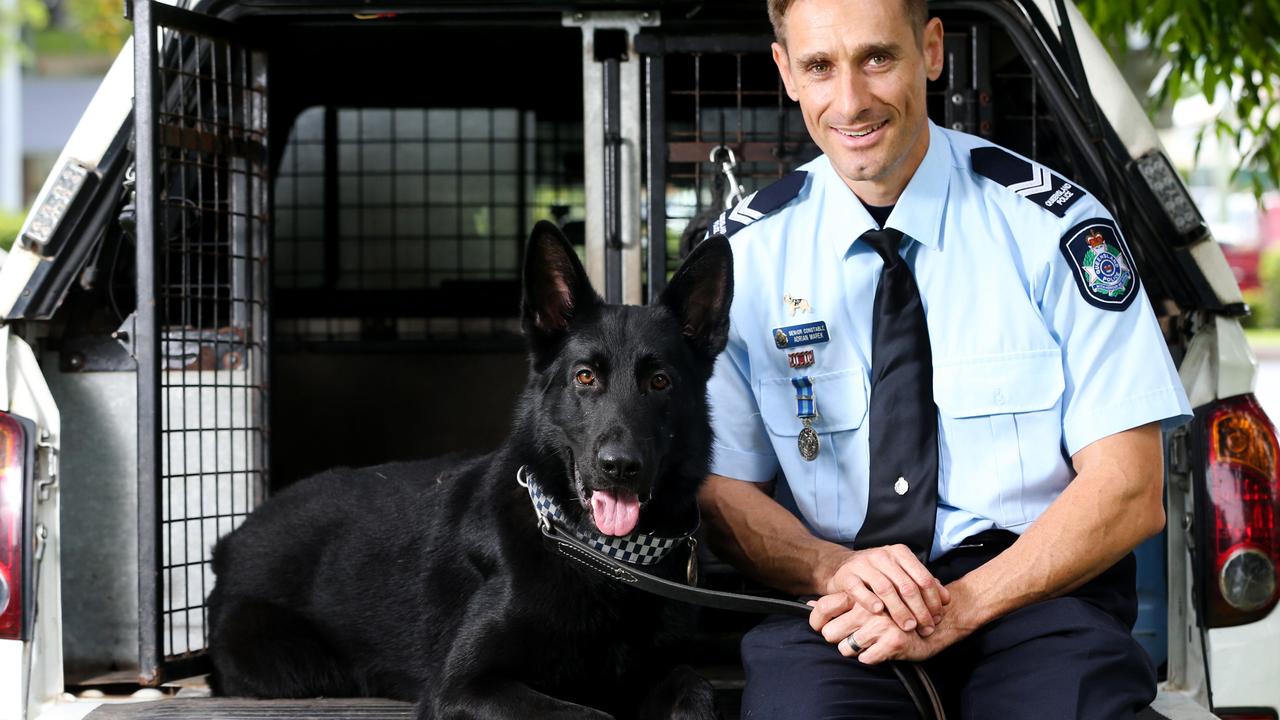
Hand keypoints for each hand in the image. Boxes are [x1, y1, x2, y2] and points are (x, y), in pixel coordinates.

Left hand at [808, 592, 944, 664]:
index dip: (816, 620)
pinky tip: (880, 650)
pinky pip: (866, 659)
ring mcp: (880, 624)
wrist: (938, 618)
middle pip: (829, 632)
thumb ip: (838, 601)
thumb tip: (808, 604)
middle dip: (836, 639)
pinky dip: (870, 658)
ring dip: (853, 650)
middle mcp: (868, 607)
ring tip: (868, 643)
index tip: (820, 627)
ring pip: (846, 648)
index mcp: (861, 593)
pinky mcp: (893, 641)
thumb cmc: (896, 611)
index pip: (823, 606)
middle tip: (849, 639)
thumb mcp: (868, 599)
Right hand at [824, 544, 949, 633]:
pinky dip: (869, 600)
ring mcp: (863, 564)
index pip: (923, 578)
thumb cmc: (879, 574)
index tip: (937, 619)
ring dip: (899, 610)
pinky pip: (859, 589)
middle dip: (919, 610)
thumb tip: (946, 599)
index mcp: (900, 553)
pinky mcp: (847, 575)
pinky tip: (878, 612)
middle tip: (925, 628)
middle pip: (907, 586)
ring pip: (886, 589)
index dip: (933, 601)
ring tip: (908, 627)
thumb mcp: (902, 574)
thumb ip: (923, 584)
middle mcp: (883, 555)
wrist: (844, 567)